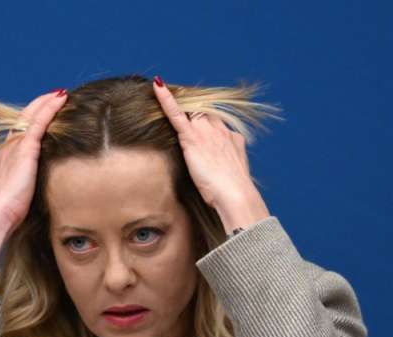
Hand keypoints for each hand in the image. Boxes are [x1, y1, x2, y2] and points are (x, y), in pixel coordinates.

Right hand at [0, 88, 67, 232]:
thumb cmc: (7, 215)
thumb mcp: (17, 198)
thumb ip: (26, 190)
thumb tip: (39, 195)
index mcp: (3, 160)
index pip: (18, 134)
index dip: (30, 122)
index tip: (43, 114)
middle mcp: (7, 149)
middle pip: (22, 120)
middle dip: (38, 107)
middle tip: (53, 97)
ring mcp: (15, 147)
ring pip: (31, 117)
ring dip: (45, 103)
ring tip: (59, 94)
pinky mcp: (25, 149)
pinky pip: (39, 121)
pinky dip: (49, 108)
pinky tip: (61, 99)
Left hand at [151, 76, 259, 210]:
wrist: (235, 195)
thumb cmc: (232, 191)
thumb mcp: (233, 170)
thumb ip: (227, 159)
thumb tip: (221, 158)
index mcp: (230, 136)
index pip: (213, 119)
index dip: (201, 116)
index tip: (191, 115)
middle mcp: (219, 129)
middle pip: (201, 110)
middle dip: (188, 107)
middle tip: (170, 100)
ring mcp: (206, 132)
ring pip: (188, 109)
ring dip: (176, 101)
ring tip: (159, 90)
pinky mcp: (192, 138)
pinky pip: (176, 114)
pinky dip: (166, 99)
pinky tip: (157, 86)